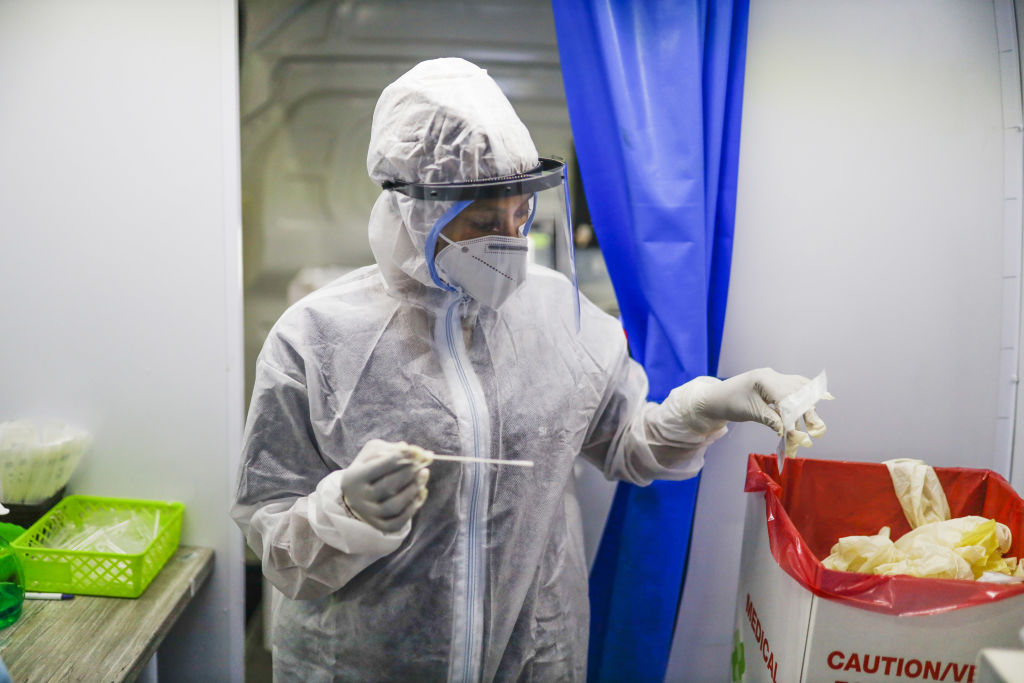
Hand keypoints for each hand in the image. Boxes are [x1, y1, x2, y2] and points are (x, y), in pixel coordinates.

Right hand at [341, 439, 429, 532]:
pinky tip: (421, 491)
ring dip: (413, 490)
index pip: (380, 466)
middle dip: (409, 473)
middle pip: (388, 487)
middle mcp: (357, 499)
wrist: (359, 493)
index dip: (401, 457)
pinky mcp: (379, 526)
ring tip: (423, 475)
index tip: (417, 451)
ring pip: (394, 506)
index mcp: (354, 477)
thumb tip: (419, 453)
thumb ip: (396, 450)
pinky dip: (414, 507)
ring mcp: (368, 515)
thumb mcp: (377, 452)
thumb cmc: (372, 466)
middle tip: (423, 463)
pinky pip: (399, 521)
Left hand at [692, 368, 827, 441]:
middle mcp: (771, 375)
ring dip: (806, 406)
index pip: (788, 396)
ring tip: (815, 423)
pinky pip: (792, 389)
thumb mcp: (751, 412)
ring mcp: (773, 378)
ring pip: (797, 389)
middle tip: (817, 429)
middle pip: (797, 391)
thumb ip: (771, 420)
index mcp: (764, 379)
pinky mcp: (773, 384)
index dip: (797, 414)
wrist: (715, 398)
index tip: (802, 431)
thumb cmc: (729, 403)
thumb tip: (789, 432)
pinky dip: (801, 399)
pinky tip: (811, 407)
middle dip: (807, 411)